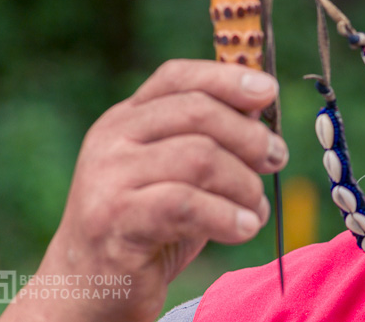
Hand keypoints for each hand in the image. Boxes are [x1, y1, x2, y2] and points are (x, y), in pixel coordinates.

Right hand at [0, 60, 286, 321]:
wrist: (88, 287)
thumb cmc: (148, 225)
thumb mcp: (177, 173)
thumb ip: (209, 137)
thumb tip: (261, 102)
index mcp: (126, 118)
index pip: (178, 77)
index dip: (227, 78)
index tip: (269, 91)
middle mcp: (111, 139)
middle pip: (198, 112)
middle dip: (250, 135)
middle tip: (277, 159)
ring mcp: (108, 178)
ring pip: (200, 158)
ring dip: (245, 184)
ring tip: (255, 209)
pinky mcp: (114, 221)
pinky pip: (187, 205)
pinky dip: (228, 215)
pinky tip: (245, 228)